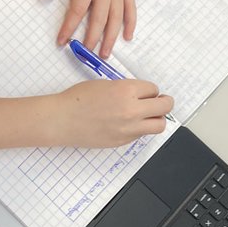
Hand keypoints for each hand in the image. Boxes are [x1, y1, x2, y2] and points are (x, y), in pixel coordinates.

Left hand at [42, 0, 136, 57]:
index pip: (77, 10)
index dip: (69, 27)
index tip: (62, 41)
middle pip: (99, 19)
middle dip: (91, 38)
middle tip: (85, 53)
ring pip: (116, 18)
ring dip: (110, 37)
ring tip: (104, 53)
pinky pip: (130, 8)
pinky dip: (130, 23)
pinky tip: (127, 37)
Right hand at [53, 80, 173, 147]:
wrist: (62, 120)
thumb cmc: (78, 99)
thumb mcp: (105, 84)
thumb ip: (126, 89)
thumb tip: (140, 95)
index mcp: (126, 91)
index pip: (154, 89)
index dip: (151, 91)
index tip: (147, 93)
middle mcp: (131, 110)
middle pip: (164, 107)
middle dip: (164, 103)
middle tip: (161, 102)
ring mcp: (128, 128)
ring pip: (159, 125)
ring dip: (157, 119)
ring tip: (149, 116)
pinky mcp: (123, 141)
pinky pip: (141, 135)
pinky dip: (140, 129)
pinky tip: (127, 124)